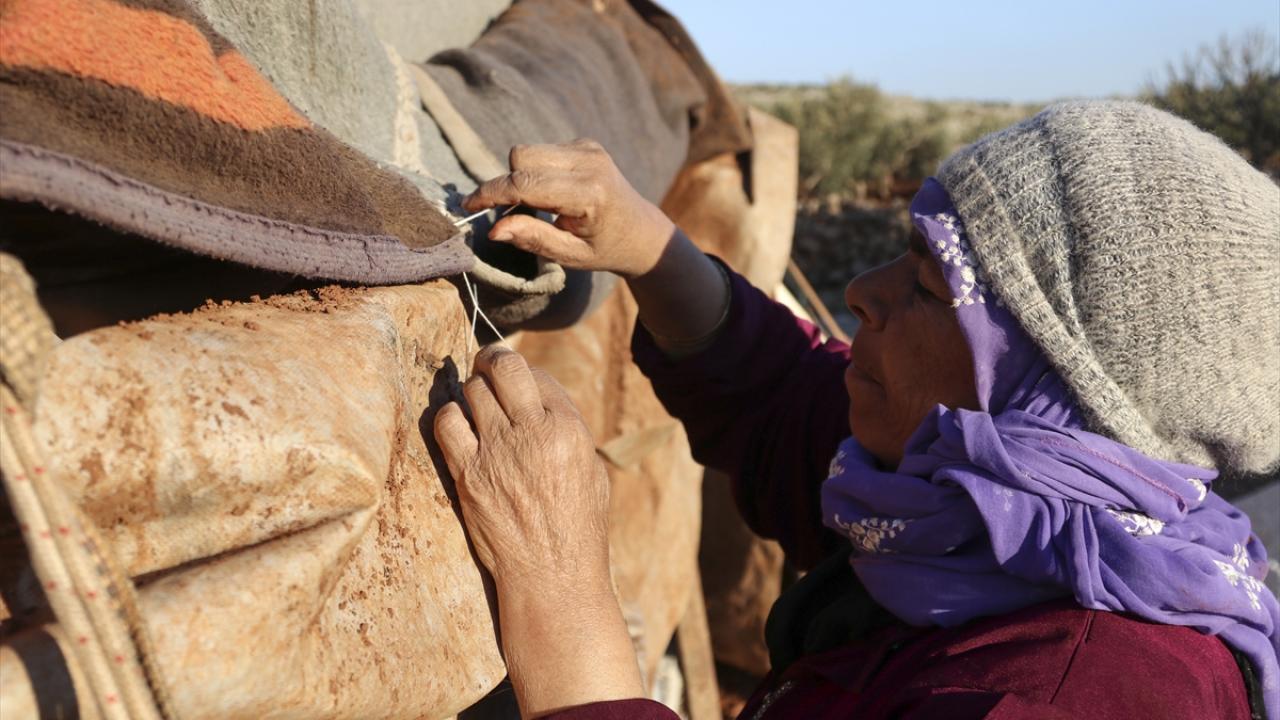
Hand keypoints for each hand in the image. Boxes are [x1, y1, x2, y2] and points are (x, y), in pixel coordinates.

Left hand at [433, 345, 611, 592]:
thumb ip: (568, 432)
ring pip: (473, 391)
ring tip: (475, 400)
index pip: (537, 375)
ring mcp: (497, 452)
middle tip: (487, 364)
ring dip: (473, 389)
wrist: (552, 576)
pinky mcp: (468, 474)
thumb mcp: (591, 472)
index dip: (524, 373)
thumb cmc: (577, 527)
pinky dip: (450, 415)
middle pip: (503, 369)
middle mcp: (533, 433)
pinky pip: (447, 424)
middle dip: (492, 359)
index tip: (516, 380)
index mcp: (569, 430)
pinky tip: (458, 424)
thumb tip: (540, 405)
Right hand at [463, 139, 675, 278]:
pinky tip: (551, 193)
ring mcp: (588, 149)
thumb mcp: (570, 255)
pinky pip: (541, 149)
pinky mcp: (585, 144)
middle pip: (521, 157)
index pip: (525, 184)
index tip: (468, 206)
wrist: (640, 232)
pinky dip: (535, 170)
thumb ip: (533, 239)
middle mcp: (589, 163)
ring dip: (520, 176)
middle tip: (510, 213)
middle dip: (506, 183)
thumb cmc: (604, 249)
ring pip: (527, 150)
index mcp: (588, 193)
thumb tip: (494, 229)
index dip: (491, 194)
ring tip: (536, 206)